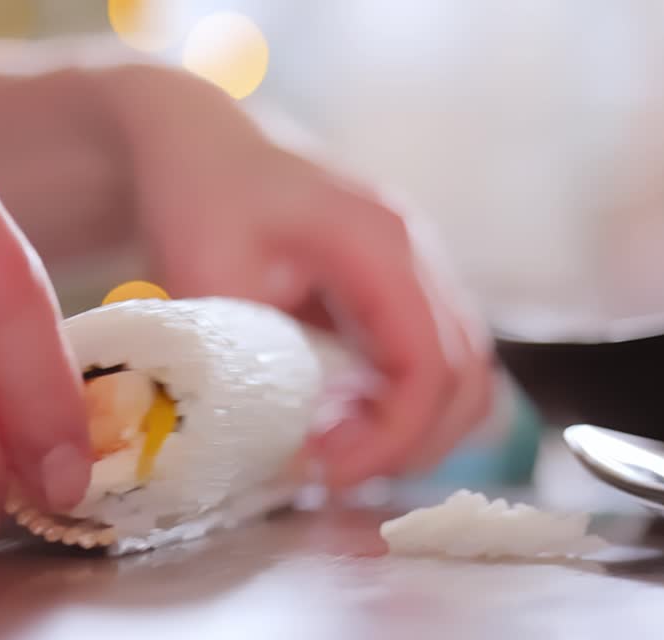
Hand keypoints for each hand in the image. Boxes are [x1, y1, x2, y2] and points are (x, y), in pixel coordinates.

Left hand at [102, 66, 494, 487]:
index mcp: (380, 245)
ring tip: (332, 455)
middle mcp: (417, 256)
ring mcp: (414, 271)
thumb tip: (288, 444)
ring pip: (459, 375)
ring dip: (410, 431)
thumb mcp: (206, 275)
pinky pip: (426, 362)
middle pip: (466, 378)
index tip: (325, 471)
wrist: (196, 142)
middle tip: (330, 473)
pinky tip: (334, 424)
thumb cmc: (198, 196)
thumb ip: (251, 357)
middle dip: (410, 444)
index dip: (389, 437)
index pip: (428, 366)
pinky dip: (397, 409)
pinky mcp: (395, 289)